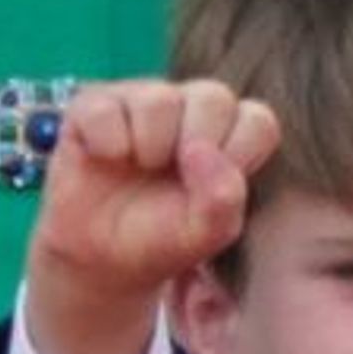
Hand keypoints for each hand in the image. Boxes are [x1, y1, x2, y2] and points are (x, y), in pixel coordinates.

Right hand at [25, 79, 280, 353]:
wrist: (100, 256)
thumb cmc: (161, 237)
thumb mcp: (205, 234)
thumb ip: (223, 199)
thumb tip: (201, 149)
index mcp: (228, 135)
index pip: (258, 121)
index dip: (237, 156)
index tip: (210, 191)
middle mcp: (189, 107)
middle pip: (214, 97)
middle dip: (195, 146)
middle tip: (173, 177)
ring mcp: (142, 99)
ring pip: (160, 100)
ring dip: (149, 146)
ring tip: (138, 168)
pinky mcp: (94, 103)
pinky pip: (106, 109)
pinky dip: (106, 143)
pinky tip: (104, 158)